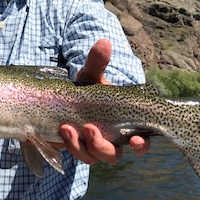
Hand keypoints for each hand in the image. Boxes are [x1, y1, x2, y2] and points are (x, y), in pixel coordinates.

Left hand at [59, 39, 149, 164]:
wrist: (66, 95)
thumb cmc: (88, 87)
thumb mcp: (91, 75)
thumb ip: (97, 62)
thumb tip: (104, 42)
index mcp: (124, 126)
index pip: (141, 143)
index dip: (141, 146)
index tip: (136, 140)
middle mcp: (110, 140)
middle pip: (111, 156)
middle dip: (100, 146)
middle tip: (88, 129)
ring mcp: (90, 147)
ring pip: (90, 158)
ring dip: (78, 147)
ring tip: (66, 128)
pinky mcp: (72, 147)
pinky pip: (71, 153)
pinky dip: (65, 146)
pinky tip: (58, 133)